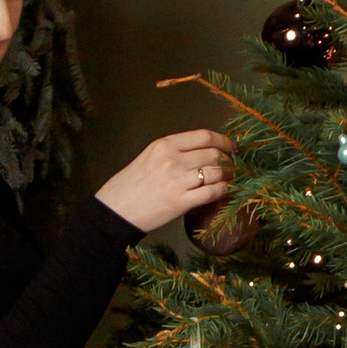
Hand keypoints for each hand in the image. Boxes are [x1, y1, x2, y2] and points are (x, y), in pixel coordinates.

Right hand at [96, 129, 233, 235]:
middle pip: (213, 154)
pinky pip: (212, 193)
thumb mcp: (148, 157)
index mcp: (163, 145)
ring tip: (230, 178)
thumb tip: (203, 151)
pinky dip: (224, 191)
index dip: (223, 140)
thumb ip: (173, 151)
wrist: (114, 211)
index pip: (203, 136)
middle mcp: (171, 160)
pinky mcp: (181, 202)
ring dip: (228, 176)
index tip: (231, 146)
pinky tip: (226, 191)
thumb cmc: (129, 185)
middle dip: (227, 160)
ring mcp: (177, 181)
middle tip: (232, 165)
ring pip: (216, 172)